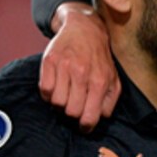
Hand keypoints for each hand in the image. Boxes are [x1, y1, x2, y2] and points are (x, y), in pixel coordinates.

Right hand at [40, 2, 119, 131]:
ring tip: (66, 95)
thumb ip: (109, 101)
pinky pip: (43, 89)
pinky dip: (48, 94)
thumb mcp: (113, 78)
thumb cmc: (99, 58)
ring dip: (60, 103)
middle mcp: (82, 73)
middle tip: (74, 106)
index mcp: (100, 81)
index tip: (83, 126)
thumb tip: (99, 118)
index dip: (86, 126)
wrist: (85, 29)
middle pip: (71, 112)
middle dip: (72, 114)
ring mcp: (64, 66)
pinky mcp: (49, 60)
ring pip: (56, 102)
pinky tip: (56, 87)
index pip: (90, 116)